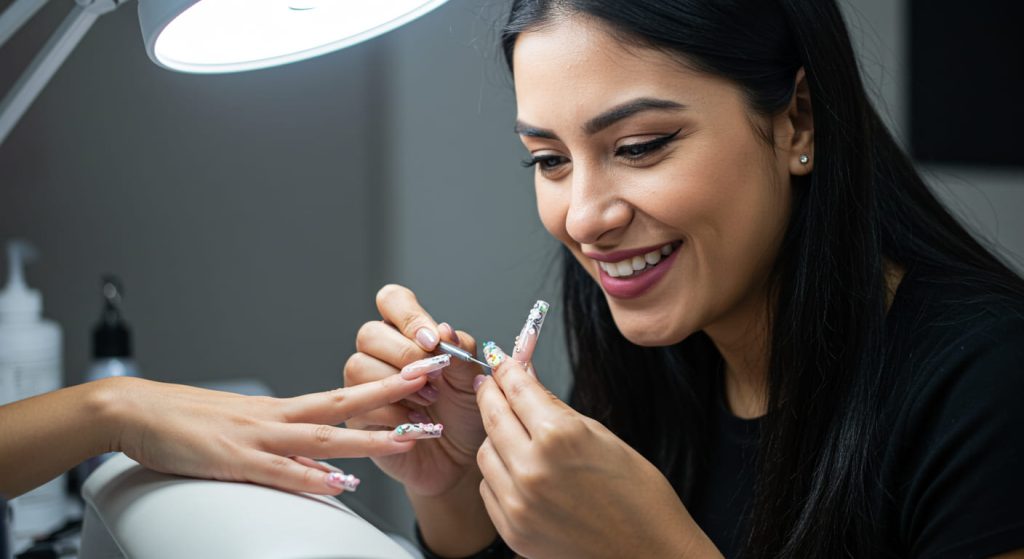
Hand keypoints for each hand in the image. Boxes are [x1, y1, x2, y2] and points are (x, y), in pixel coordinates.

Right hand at [107, 369, 434, 495]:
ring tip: (408, 436)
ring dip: (368, 436)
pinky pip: (280, 470)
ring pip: (323, 435)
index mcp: (280, 409)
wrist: (134, 410)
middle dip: (395, 391)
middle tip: (436, 378)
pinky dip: (311, 477)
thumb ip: (282, 443)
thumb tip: (319, 461)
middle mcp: (276, 417)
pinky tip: (340, 482)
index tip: (421, 376)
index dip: (384, 387)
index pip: (343, 395)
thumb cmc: (186, 420)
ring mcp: (257, 437)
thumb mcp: (243, 428)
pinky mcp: (234, 460)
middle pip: (346, 402)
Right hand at [344, 284, 487, 496]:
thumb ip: (461, 352)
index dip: (409, 316)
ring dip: (399, 383)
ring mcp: (364, 385)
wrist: (460, 459)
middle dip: (405, 354)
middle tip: (435, 377)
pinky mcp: (359, 416)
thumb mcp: (473, 379)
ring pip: (359, 366)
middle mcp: (380, 354)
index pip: (392, 300)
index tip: (433, 340)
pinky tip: (420, 422)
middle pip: (370, 333)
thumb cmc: (464, 413)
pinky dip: (395, 412)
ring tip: (430, 401)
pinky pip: (362, 405)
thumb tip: (444, 330)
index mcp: (407, 333)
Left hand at [474, 344, 722, 558]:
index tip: (502, 362)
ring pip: (484, 454)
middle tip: (491, 384)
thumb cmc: (638, 495)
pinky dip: (499, 475)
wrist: (648, 552)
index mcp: (560, 437)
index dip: (507, 370)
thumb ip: (555, 407)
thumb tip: (527, 379)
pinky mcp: (513, 531)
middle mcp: (533, 469)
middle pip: (493, 416)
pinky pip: (489, 489)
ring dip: (495, 438)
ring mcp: (519, 504)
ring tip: (514, 434)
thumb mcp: (601, 435)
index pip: (517, 388)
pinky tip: (520, 471)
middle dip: (491, 394)